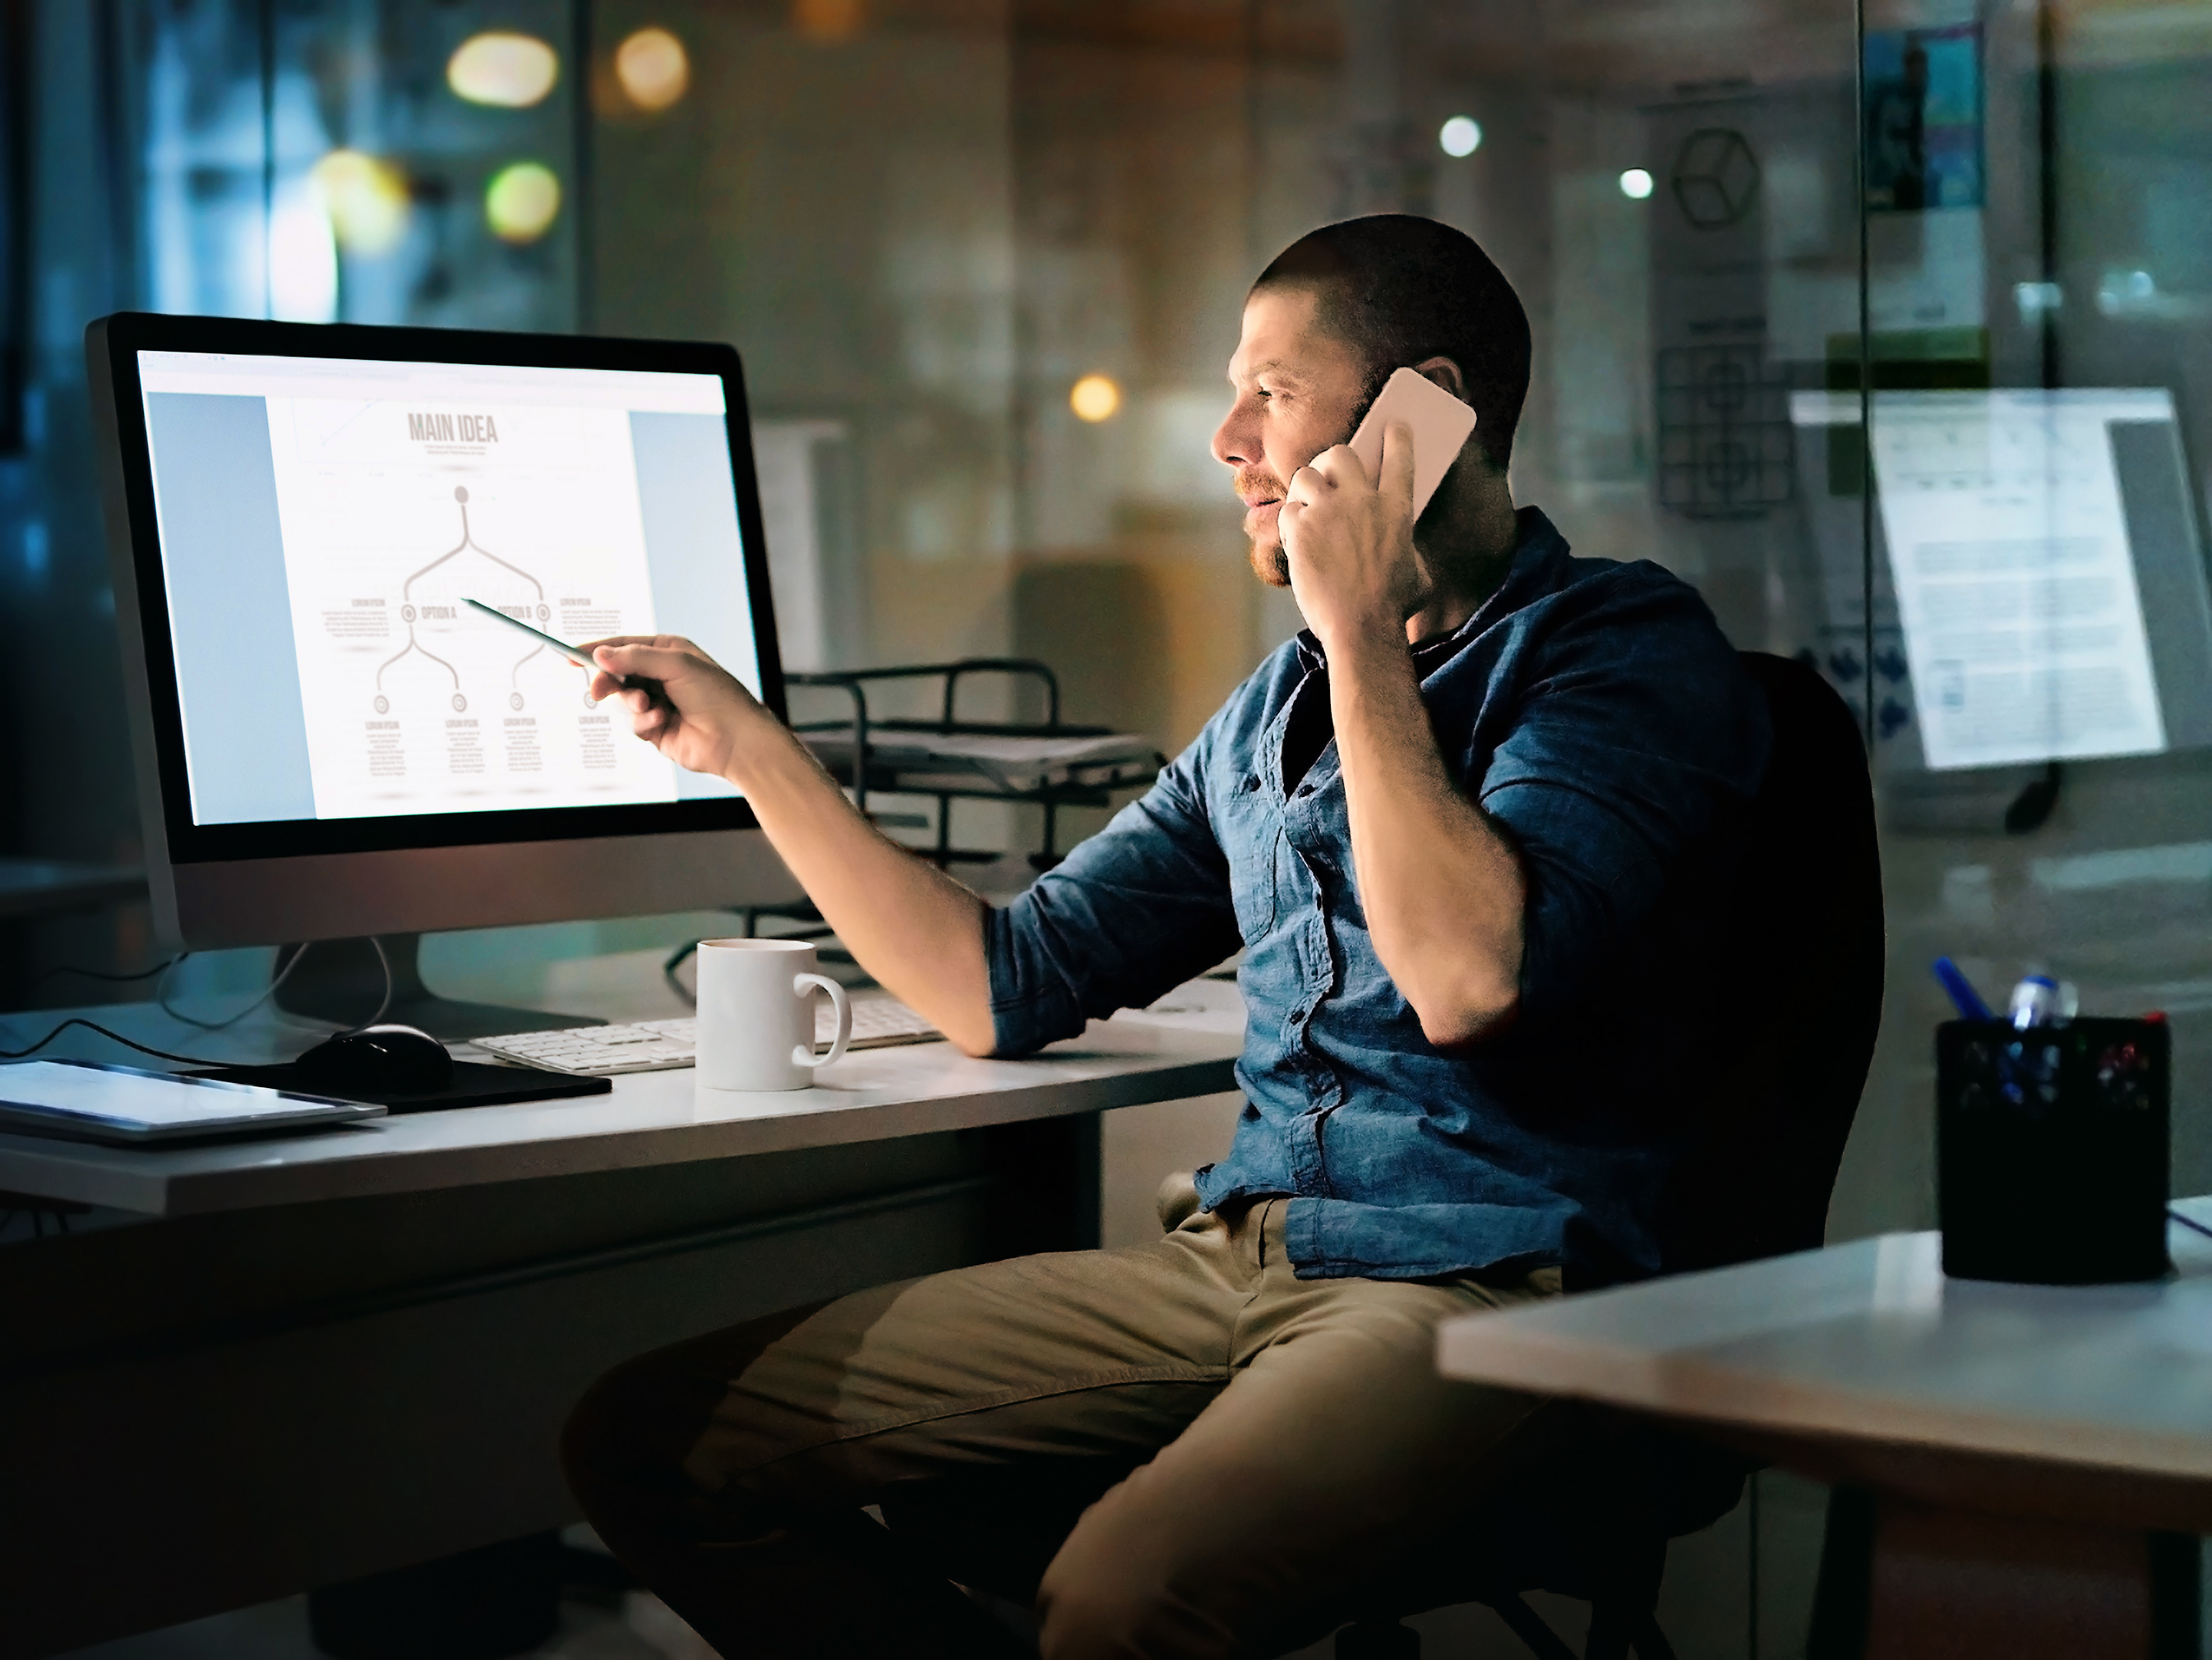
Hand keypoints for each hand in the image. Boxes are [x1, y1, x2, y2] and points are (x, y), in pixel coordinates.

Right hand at [580, 635, 773, 782]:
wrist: (737, 740)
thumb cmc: (719, 697)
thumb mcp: (677, 665)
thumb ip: (635, 658)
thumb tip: (602, 654)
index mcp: (669, 653)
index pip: (624, 647)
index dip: (598, 651)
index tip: (572, 656)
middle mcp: (662, 676)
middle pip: (617, 675)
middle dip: (609, 682)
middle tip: (599, 689)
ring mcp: (658, 703)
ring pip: (623, 702)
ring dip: (633, 705)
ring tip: (650, 707)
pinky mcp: (657, 728)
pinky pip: (633, 724)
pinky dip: (644, 723)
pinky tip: (663, 721)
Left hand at [1278, 419, 1428, 651]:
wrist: (1361, 629)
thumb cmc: (1394, 608)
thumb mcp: (1417, 571)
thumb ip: (1406, 546)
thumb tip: (1398, 544)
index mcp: (1396, 507)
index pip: (1400, 454)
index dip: (1395, 434)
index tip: (1392, 425)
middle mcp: (1361, 501)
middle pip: (1341, 453)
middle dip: (1334, 460)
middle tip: (1330, 476)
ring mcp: (1327, 512)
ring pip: (1306, 475)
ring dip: (1306, 488)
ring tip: (1308, 506)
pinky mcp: (1300, 530)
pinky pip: (1288, 510)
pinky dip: (1290, 521)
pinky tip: (1296, 537)